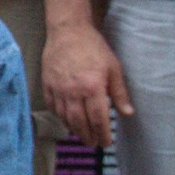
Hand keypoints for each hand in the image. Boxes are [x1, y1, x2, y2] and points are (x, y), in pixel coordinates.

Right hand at [43, 18, 131, 147]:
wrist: (68, 31)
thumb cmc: (93, 47)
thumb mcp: (113, 68)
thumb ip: (119, 92)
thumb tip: (127, 113)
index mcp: (92, 88)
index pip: (98, 119)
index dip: (103, 134)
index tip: (106, 143)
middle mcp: (73, 92)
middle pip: (80, 123)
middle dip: (88, 137)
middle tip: (94, 143)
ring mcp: (58, 89)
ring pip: (64, 117)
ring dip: (74, 129)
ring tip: (81, 135)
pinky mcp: (47, 84)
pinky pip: (52, 107)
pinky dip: (59, 116)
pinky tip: (66, 119)